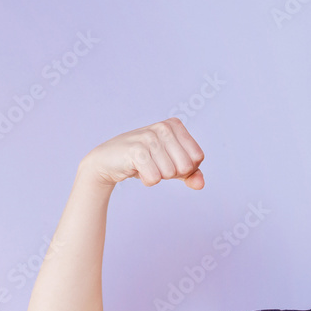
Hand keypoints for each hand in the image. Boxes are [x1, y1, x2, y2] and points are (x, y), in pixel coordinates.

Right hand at [78, 117, 204, 189]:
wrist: (109, 161)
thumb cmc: (145, 161)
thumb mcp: (172, 165)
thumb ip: (191, 174)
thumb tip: (200, 184)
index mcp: (174, 125)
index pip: (198, 157)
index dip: (186, 167)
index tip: (168, 160)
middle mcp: (163, 127)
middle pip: (186, 166)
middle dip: (172, 173)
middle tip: (155, 164)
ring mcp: (149, 137)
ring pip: (170, 173)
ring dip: (158, 176)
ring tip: (145, 165)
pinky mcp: (136, 150)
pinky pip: (154, 178)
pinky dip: (148, 180)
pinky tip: (137, 170)